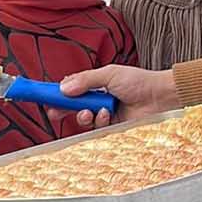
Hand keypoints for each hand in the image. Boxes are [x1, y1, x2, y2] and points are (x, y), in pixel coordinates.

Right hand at [52, 65, 178, 127]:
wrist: (159, 97)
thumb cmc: (139, 81)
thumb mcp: (109, 74)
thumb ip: (85, 80)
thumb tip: (63, 87)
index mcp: (95, 83)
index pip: (70, 88)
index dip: (56, 93)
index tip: (43, 96)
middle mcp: (97, 98)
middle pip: (71, 105)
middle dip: (62, 108)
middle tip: (55, 111)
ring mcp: (104, 113)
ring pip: (82, 118)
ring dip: (82, 115)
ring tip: (90, 110)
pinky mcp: (111, 127)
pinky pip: (96, 127)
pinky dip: (98, 121)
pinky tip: (107, 114)